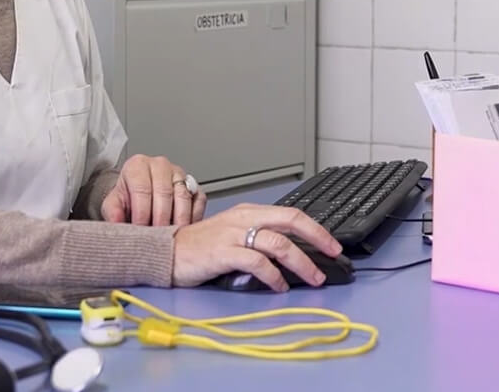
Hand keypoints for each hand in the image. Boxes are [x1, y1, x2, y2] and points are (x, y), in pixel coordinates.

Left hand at [101, 155, 207, 226]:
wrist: (139, 195)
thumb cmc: (128, 198)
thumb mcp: (113, 204)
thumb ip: (113, 212)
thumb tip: (117, 223)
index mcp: (138, 165)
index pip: (142, 189)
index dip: (141, 213)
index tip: (140, 230)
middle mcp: (160, 165)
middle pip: (164, 193)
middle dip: (160, 219)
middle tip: (156, 237)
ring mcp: (179, 173)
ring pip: (183, 197)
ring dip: (178, 220)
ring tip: (170, 236)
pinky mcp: (194, 184)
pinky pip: (199, 201)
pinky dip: (193, 217)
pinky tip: (184, 230)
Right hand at [172, 203, 342, 291]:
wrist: (165, 251)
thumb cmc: (201, 246)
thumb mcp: (233, 233)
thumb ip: (259, 238)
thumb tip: (291, 254)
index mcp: (250, 211)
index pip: (291, 214)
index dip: (315, 227)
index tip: (332, 243)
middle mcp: (245, 218)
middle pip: (291, 221)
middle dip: (317, 237)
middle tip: (333, 254)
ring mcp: (234, 234)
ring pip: (279, 243)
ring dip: (301, 262)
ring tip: (312, 277)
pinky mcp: (223, 252)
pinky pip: (257, 262)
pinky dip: (274, 275)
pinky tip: (280, 286)